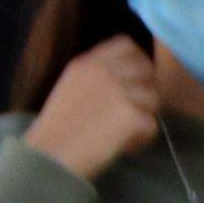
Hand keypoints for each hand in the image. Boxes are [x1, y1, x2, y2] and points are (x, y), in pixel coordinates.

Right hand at [26, 38, 161, 182]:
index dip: (138, 63)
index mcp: (87, 62)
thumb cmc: (60, 128)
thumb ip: (99, 74)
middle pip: (147, 71)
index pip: (127, 45)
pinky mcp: (131, 115)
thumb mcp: (72, 86)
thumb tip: (135, 72)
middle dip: (145, 91)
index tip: (134, 82)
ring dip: (143, 117)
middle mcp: (104, 71)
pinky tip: (121, 145)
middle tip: (129, 113)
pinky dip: (142, 138)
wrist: (50, 157)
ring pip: (153, 98)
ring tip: (120, 132)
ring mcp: (119, 91)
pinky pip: (153, 124)